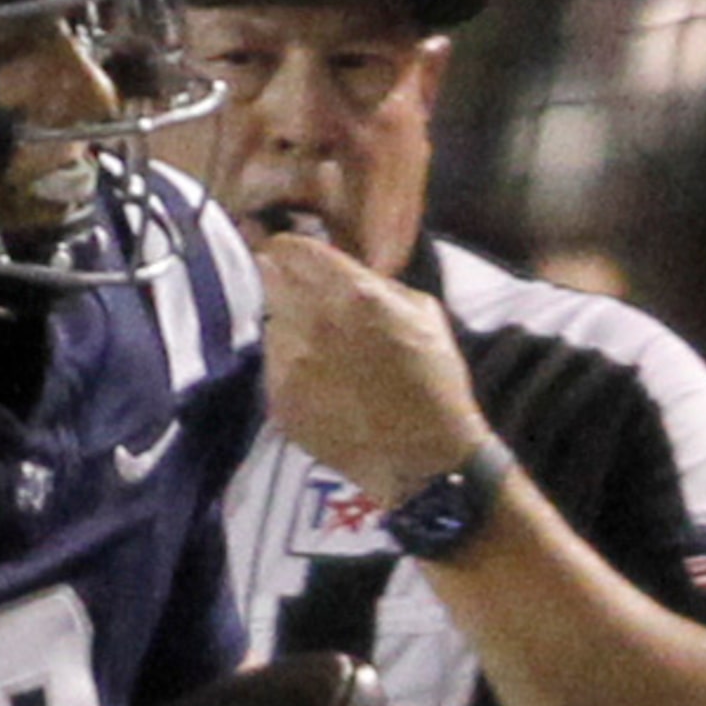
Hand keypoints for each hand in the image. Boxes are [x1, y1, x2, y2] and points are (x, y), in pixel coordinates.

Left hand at [256, 233, 487, 505]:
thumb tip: (339, 267)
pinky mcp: (278, 398)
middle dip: (282, 280)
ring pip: (270, 323)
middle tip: (296, 290)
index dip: (287, 249)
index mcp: (354, 295)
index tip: (287, 252)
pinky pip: (272, 365)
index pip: (291, 251)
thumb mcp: (423, 312)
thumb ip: (376, 283)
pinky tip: (319, 379)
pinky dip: (288, 364)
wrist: (423, 457)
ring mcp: (290, 364)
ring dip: (287, 325)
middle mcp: (314, 323)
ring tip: (321, 346)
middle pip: (271, 280)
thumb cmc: (434, 382)